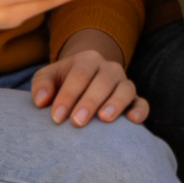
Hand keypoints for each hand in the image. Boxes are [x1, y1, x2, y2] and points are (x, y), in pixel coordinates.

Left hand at [32, 30, 147, 126]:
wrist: (84, 80)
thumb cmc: (62, 83)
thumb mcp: (49, 77)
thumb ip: (41, 84)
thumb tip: (41, 101)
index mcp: (87, 60)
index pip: (79, 74)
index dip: (68, 95)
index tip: (56, 117)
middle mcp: (108, 68)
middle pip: (103, 81)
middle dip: (90, 101)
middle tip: (77, 122)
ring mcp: (123, 83)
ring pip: (125, 88)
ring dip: (116, 103)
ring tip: (105, 119)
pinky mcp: (134, 99)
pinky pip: (142, 102)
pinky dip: (140, 111)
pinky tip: (133, 121)